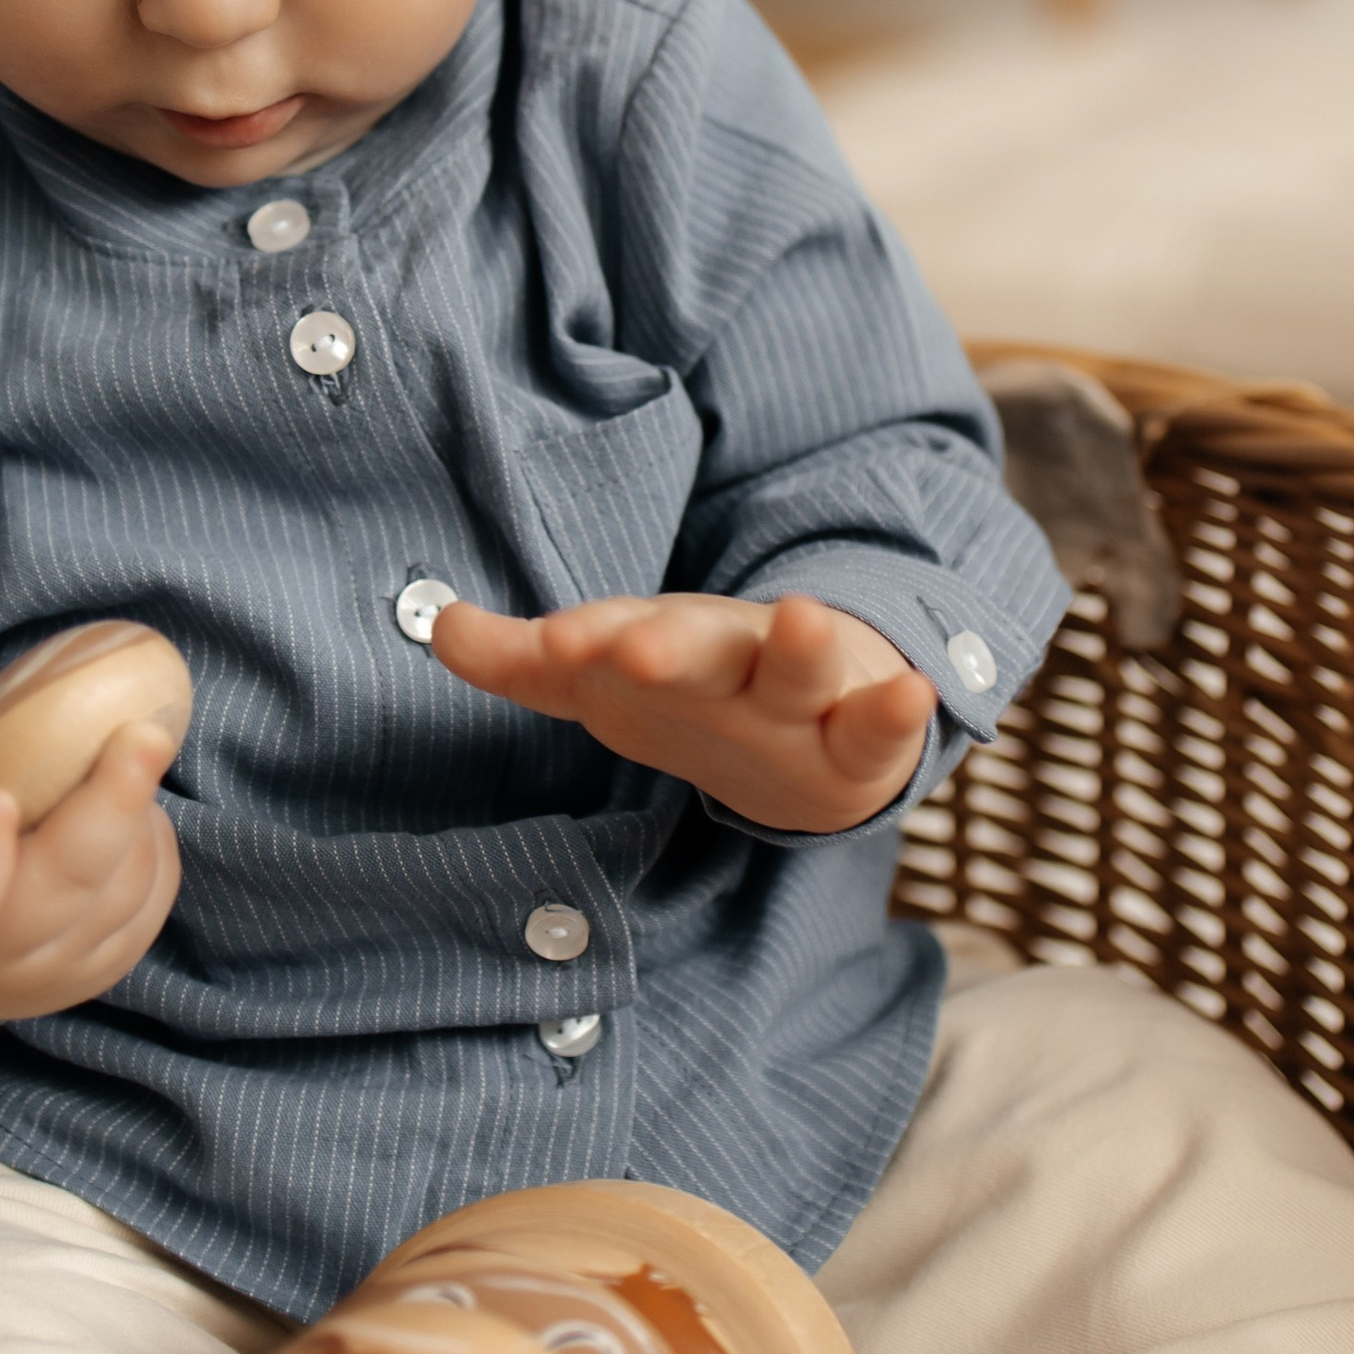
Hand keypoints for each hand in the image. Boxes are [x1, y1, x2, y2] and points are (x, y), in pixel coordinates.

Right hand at [0, 678, 181, 1022]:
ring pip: (120, 897)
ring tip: (130, 753)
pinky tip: (136, 806)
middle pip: (62, 892)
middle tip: (145, 733)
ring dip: (138, 818)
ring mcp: (52, 975)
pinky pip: (149, 907)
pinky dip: (154, 849)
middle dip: (110, 808)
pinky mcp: (100, 971)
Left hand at [432, 592, 936, 834]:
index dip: (588, 641)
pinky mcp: (859, 740)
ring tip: (800, 613)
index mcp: (666, 648)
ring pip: (793, 670)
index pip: (622, 637)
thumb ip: (526, 664)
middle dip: (670, 646)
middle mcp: (730, 661)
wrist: (813, 731)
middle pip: (698, 649)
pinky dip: (895, 710)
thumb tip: (441, 629)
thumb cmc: (698, 695)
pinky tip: (912, 692)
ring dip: (795, 646)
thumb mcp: (609, 683)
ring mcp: (799, 694)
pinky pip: (877, 726)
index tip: (557, 643)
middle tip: (634, 648)